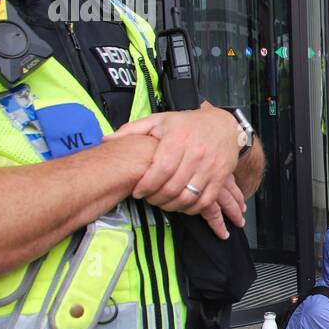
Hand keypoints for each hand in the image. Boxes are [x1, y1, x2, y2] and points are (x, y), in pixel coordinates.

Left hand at [105, 102, 244, 231]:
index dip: (147, 185)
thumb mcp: (159, 120)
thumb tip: (105, 140)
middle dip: (157, 199)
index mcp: (178, 139)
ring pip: (189, 196)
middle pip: (173, 187)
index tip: (138, 192)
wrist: (223, 124)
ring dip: (172, 206)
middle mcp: (197, 153)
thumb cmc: (186, 124)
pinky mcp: (222, 177)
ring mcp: (211, 166)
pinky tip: (182, 205)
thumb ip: (132, 130)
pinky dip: (192, 208)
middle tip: (149, 199)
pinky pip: (206, 200)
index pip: (161, 170)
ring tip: (163, 202)